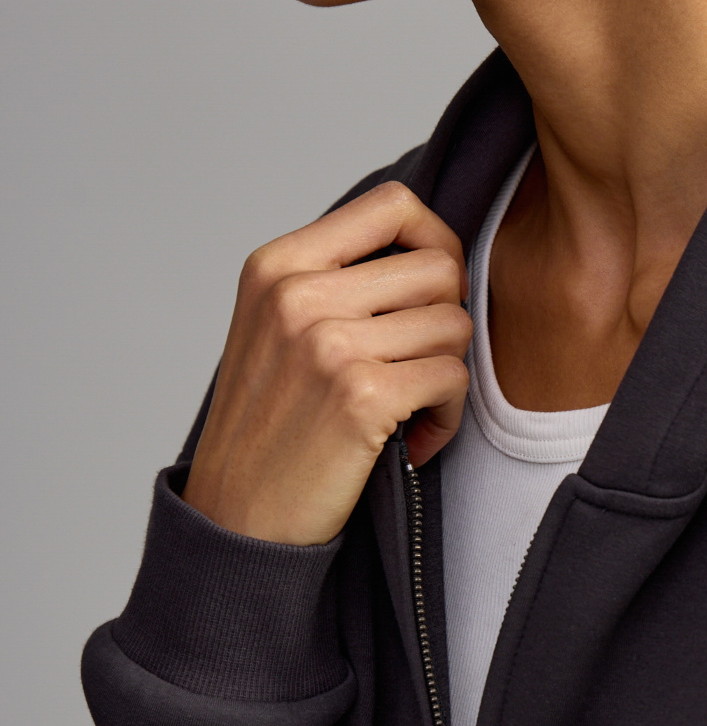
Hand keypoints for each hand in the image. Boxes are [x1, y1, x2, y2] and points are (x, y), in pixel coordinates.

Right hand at [182, 182, 471, 544]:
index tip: (430, 289)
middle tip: (417, 364)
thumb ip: (339, 276)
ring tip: (410, 408)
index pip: (394, 204)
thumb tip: (434, 246)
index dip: (435, 239)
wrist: (232, 521)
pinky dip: (447, 415)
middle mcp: (297, 294)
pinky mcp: (360, 396)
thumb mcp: (278, 325)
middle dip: (445, 319)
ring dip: (447, 374)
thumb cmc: (270, 424)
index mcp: (277, 264)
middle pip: (440, 266)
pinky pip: (453, 378)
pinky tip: (413, 440)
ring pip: (455, 324)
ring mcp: (327, 343)